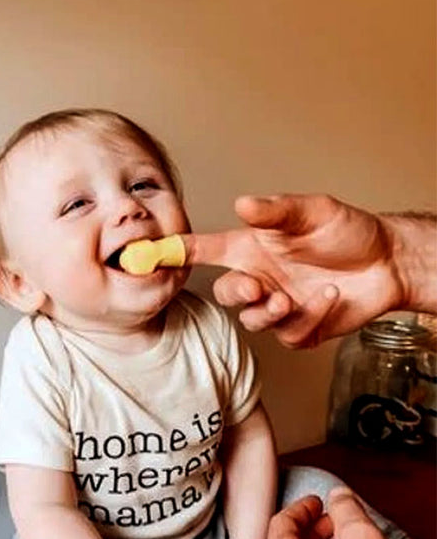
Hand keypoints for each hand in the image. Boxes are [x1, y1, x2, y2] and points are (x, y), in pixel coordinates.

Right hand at [185, 194, 406, 347]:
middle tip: (256, 288)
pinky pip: (290, 335)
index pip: (205, 250)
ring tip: (293, 297)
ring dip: (271, 312)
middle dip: (237, 294)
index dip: (177, 253)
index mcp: (252, 249)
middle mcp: (260, 278)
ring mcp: (279, 306)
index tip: (149, 255)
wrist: (389, 264)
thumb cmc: (348, 232)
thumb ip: (276, 211)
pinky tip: (329, 298)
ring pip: (254, 321)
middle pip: (226, 294)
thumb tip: (242, 203)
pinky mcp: (300, 329)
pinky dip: (310, 318)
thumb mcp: (313, 211)